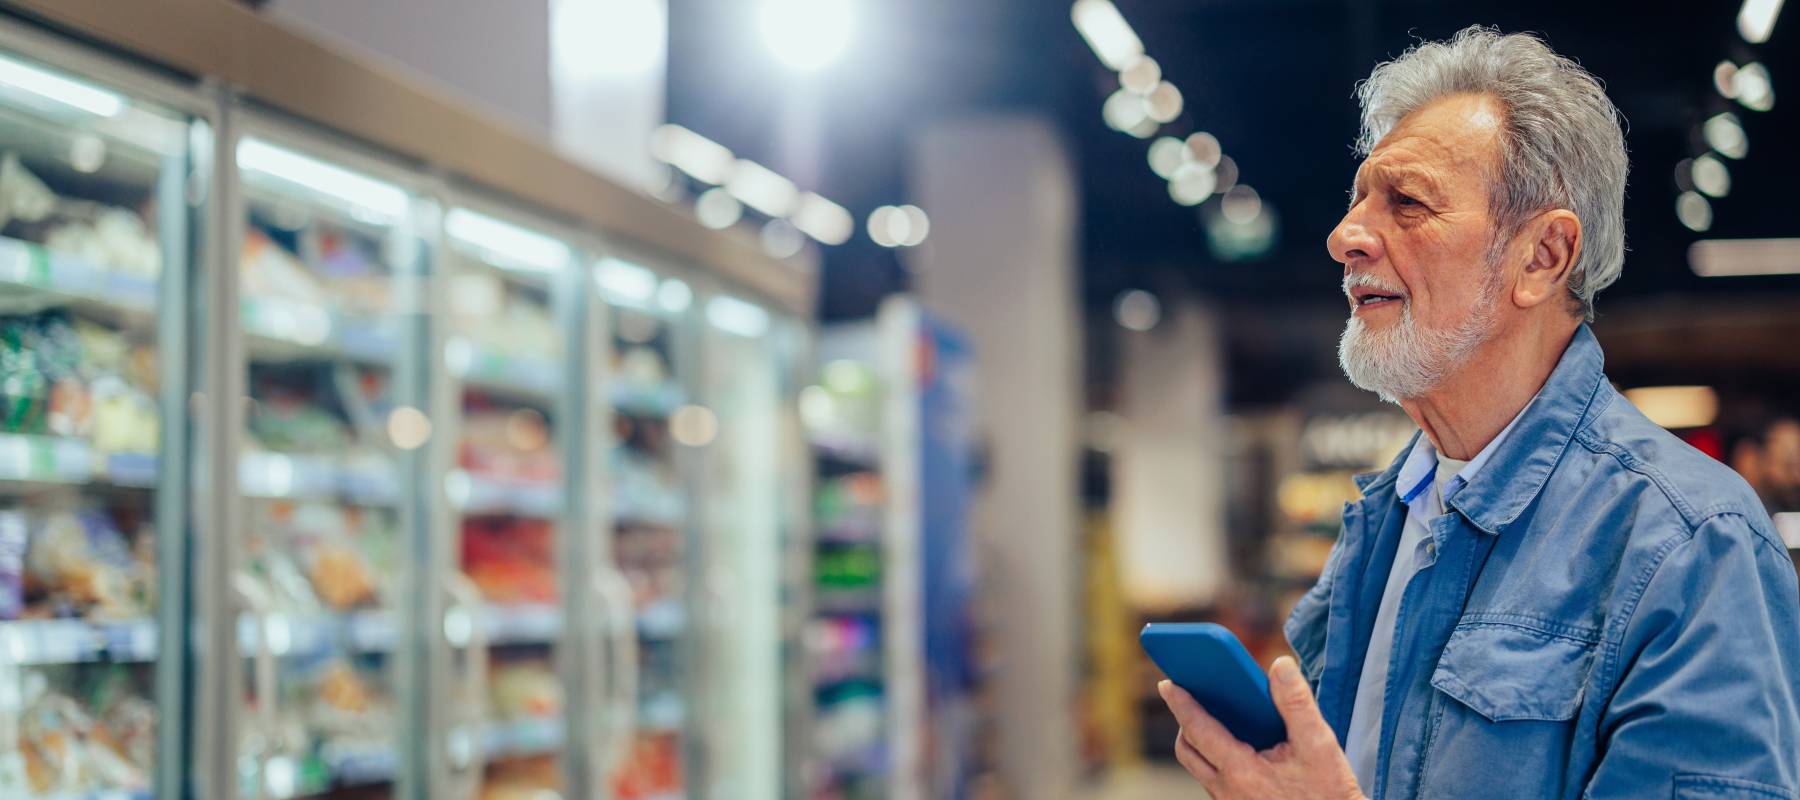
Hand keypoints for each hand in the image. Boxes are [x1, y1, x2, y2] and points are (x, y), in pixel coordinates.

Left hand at [1158, 656, 1364, 799]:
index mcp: (1241, 772)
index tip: (1167, 683)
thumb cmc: (1329, 793)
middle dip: (1185, 721)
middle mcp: (1227, 791)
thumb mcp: (1319, 744)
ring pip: (1200, 767)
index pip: (1199, 730)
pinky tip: (1236, 740)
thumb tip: (1280, 665)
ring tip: (1212, 713)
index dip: (1181, 704)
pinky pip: (1214, 779)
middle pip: (1189, 750)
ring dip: (1200, 740)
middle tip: (1189, 695)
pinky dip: (1216, 756)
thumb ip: (1297, 702)